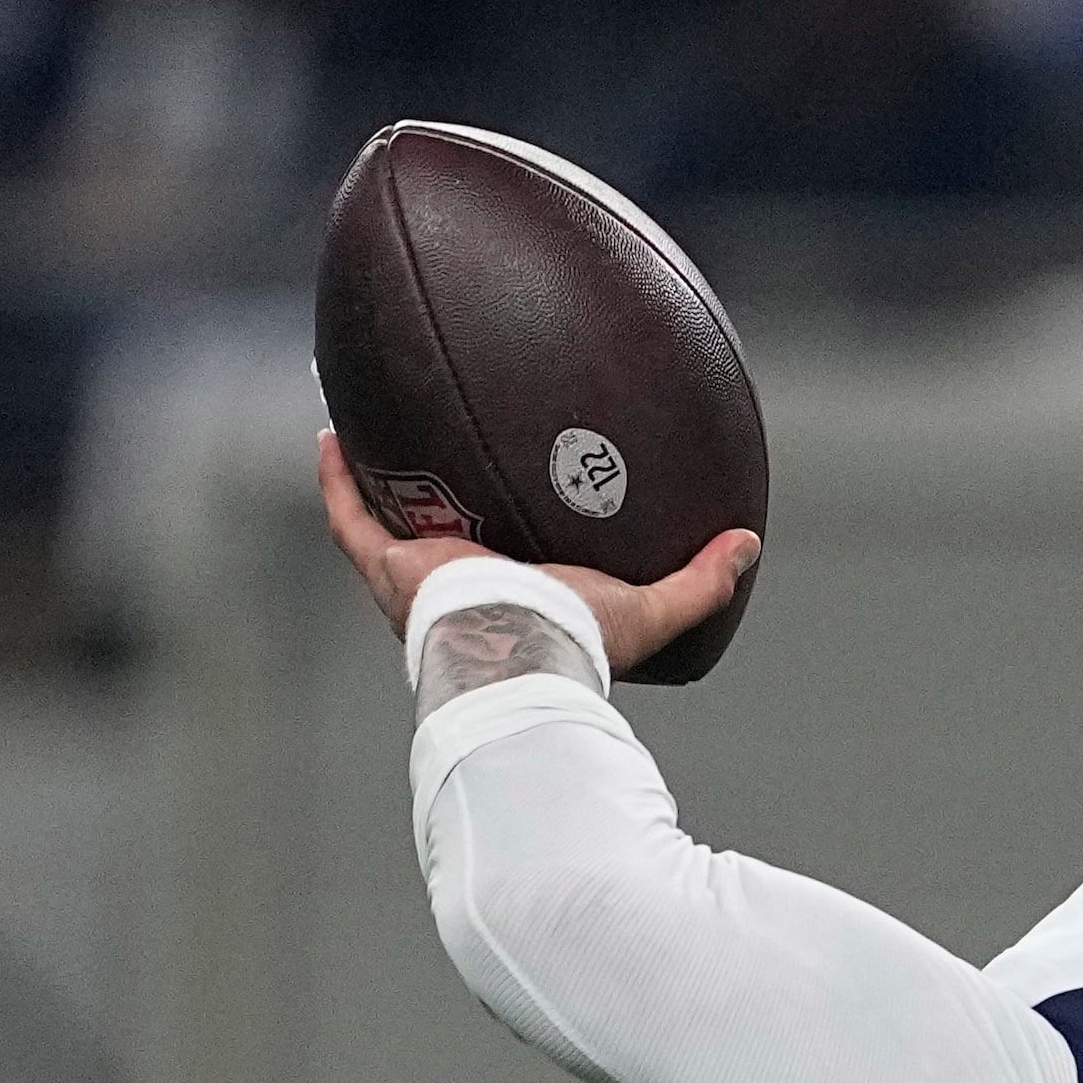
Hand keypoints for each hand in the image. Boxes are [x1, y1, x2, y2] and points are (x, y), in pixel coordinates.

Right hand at [320, 430, 754, 678]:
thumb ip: (700, 582)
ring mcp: (418, 580)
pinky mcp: (389, 568)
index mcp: (514, 602)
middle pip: (440, 545)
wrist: (520, 647)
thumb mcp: (650, 607)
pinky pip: (350, 518)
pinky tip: (334, 435)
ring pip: (386, 528)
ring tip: (371, 435)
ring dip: (376, 486)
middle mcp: (459, 593)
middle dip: (435, 507)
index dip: (501, 544)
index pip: (505, 570)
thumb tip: (747, 544)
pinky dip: (338, 480)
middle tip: (436, 460)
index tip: (505, 501)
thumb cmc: (578, 642)